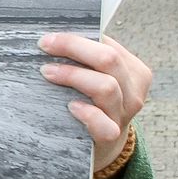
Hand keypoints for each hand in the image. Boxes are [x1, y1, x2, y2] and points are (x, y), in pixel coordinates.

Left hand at [40, 31, 150, 170]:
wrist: (103, 142)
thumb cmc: (91, 100)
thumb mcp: (96, 76)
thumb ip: (84, 59)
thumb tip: (52, 37)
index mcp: (132, 70)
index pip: (108, 44)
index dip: (77, 38)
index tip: (48, 36)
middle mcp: (132, 90)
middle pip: (108, 60)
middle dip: (74, 47)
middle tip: (45, 46)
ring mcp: (123, 114)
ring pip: (106, 87)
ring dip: (74, 76)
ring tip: (47, 72)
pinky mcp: (110, 135)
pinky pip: (103, 124)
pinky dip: (88, 114)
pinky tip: (71, 106)